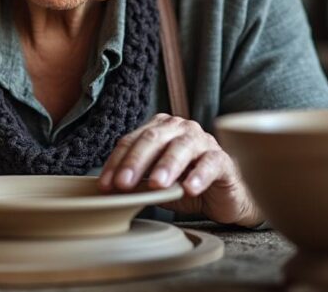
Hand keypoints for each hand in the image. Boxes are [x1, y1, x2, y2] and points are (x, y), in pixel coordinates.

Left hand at [98, 113, 261, 226]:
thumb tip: (108, 190)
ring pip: (181, 147)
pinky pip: (210, 163)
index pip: (131, 141)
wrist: (222, 198)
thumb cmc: (184, 186)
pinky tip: (190, 189)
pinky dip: (199, 175)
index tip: (104, 185)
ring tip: (156, 185)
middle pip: (153, 139)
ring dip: (166, 166)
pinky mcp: (222, 159)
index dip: (116, 162)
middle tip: (123, 184)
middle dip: (135, 162)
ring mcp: (202, 141)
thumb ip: (136, 183)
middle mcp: (179, 128)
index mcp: (158, 129)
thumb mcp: (155, 186)